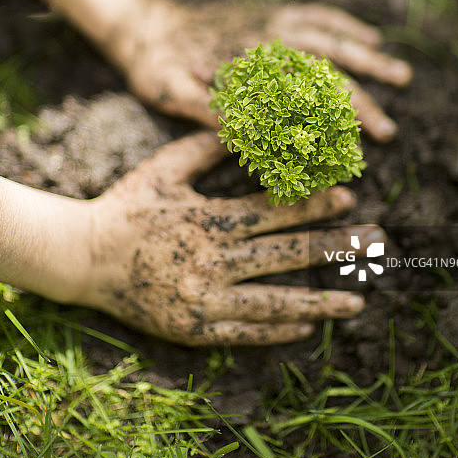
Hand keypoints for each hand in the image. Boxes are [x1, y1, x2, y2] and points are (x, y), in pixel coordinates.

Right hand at [83, 131, 383, 344]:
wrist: (83, 257)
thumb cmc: (127, 205)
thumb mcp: (164, 167)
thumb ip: (206, 146)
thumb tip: (243, 125)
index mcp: (208, 220)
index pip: (272, 211)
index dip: (312, 204)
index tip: (348, 196)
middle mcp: (212, 261)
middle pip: (285, 254)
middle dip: (335, 248)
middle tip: (375, 245)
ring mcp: (204, 299)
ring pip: (274, 301)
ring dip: (321, 301)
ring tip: (359, 302)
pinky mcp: (193, 328)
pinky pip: (244, 331)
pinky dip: (278, 329)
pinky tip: (308, 327)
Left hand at [113, 0, 411, 141]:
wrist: (146, 21)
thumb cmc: (155, 63)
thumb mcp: (168, 90)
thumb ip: (203, 109)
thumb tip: (246, 136)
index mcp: (244, 62)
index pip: (298, 95)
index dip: (328, 121)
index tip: (356, 146)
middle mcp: (265, 39)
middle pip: (324, 68)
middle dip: (360, 100)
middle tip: (388, 131)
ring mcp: (271, 24)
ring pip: (330, 38)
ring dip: (367, 57)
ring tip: (402, 77)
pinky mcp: (271, 16)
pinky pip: (315, 15)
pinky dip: (344, 24)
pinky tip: (370, 36)